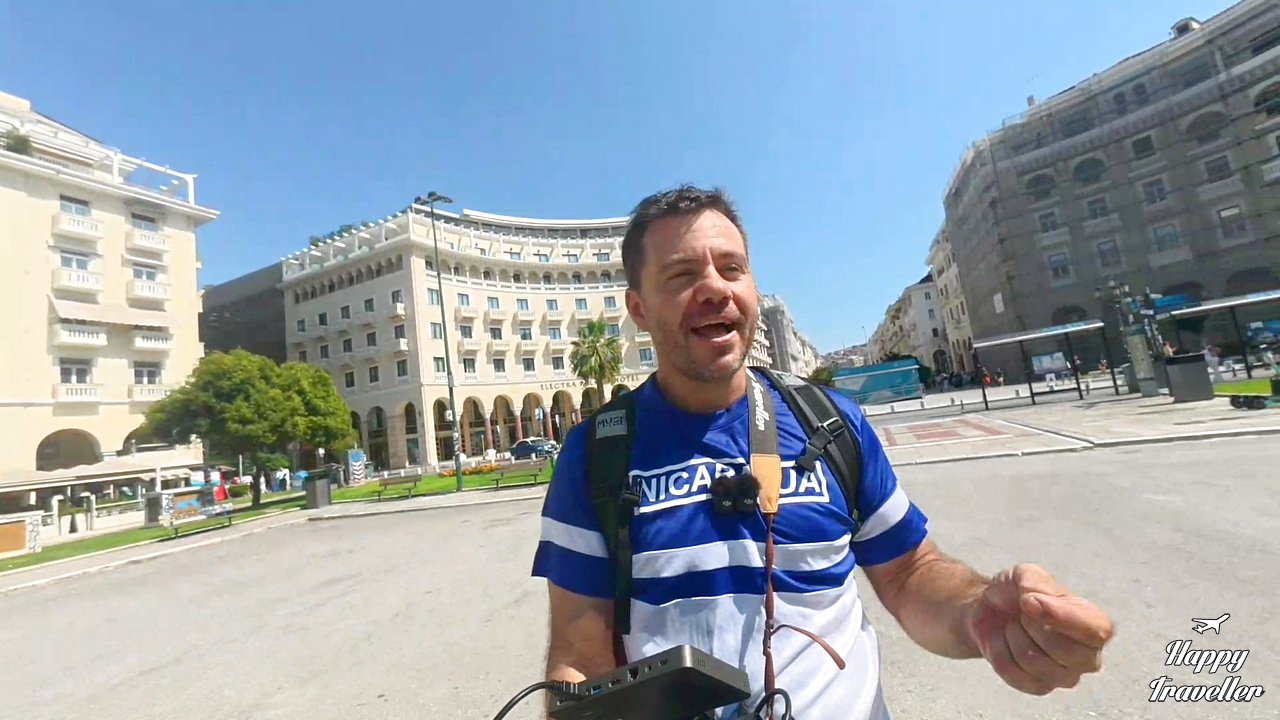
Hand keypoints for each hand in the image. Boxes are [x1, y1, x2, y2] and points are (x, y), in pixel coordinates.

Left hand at [967, 563, 1112, 695]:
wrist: (989, 610)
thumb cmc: (1017, 593)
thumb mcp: (1025, 574)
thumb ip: (1033, 581)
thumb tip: (1034, 600)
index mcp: (1094, 625)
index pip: (1095, 631)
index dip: (1061, 617)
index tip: (1028, 602)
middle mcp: (1087, 656)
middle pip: (1065, 651)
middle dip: (1032, 625)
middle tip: (1022, 612)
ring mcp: (1064, 676)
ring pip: (1033, 661)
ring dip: (1013, 636)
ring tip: (1014, 625)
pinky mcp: (1038, 687)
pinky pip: (1012, 672)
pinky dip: (998, 650)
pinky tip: (1003, 640)